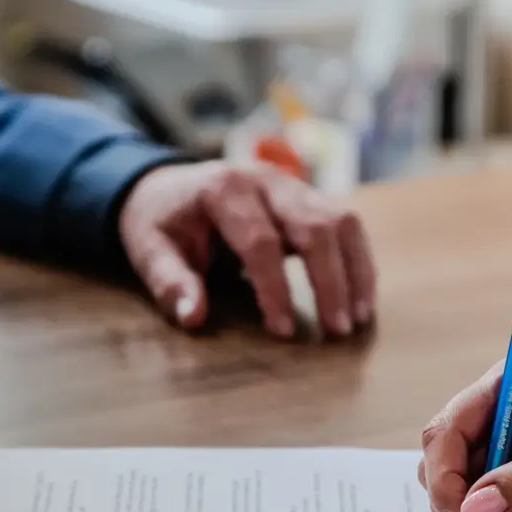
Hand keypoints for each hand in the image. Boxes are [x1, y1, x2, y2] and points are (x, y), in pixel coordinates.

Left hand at [118, 161, 375, 339]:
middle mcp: (266, 180)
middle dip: (329, 280)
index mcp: (224, 189)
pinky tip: (361, 300)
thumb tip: (194, 317)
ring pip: (342, 220)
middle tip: (336, 330)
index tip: (283, 332)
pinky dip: (359, 262)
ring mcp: (293, 185)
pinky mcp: (309, 198)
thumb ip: (171, 282)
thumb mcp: (150, 250)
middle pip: (314, 225)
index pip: (260, 241)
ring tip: (357, 318)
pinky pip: (347, 225)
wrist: (167, 187)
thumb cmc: (162, 223)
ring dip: (355, 270)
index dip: (275, 288)